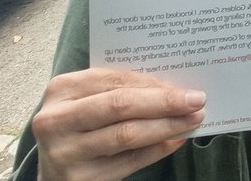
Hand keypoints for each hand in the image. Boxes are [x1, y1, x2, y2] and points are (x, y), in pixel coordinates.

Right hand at [32, 67, 204, 180]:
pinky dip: (156, 150)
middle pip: (121, 106)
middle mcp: (57, 120)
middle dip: (164, 103)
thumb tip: (174, 88)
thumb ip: (121, 90)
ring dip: (166, 126)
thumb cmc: (79, 123)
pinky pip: (127, 162)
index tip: (186, 87)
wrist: (52, 166)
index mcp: (62, 88)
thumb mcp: (90, 98)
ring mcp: (65, 152)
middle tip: (197, 101)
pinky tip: (175, 141)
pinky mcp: (78, 178)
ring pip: (126, 135)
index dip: (154, 84)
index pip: (116, 80)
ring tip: (192, 121)